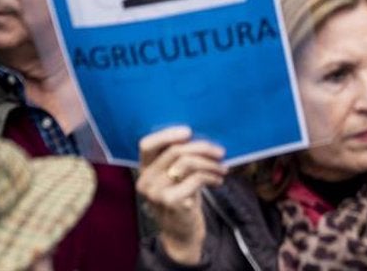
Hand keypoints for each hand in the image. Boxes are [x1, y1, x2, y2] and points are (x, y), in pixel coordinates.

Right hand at [137, 127, 225, 266]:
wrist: (181, 235)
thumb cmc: (181, 200)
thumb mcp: (175, 177)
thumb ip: (179, 159)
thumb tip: (202, 137)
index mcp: (144, 170)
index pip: (146, 144)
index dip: (167, 134)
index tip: (189, 132)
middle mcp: (146, 181)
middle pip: (175, 150)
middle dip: (202, 147)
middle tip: (220, 152)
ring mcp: (157, 192)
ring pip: (187, 162)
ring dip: (210, 163)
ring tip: (222, 168)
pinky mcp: (172, 202)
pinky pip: (196, 178)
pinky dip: (212, 176)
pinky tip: (218, 180)